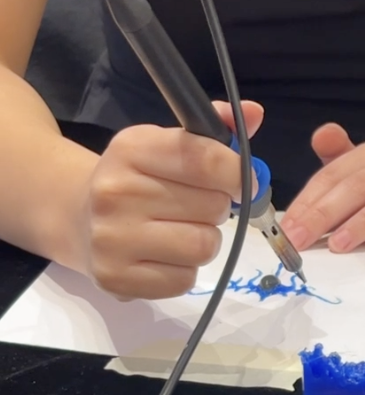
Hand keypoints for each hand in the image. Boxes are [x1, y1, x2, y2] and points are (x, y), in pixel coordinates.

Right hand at [81, 101, 263, 298]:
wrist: (79, 218)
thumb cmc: (138, 179)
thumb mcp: (166, 145)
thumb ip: (213, 130)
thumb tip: (255, 113)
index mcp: (131, 149)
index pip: (205, 160)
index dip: (237, 173)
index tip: (240, 181)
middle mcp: (115, 192)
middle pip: (213, 207)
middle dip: (216, 208)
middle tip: (195, 207)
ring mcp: (112, 239)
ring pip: (203, 247)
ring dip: (204, 241)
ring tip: (181, 231)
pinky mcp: (116, 278)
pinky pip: (185, 281)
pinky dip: (185, 271)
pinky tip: (164, 256)